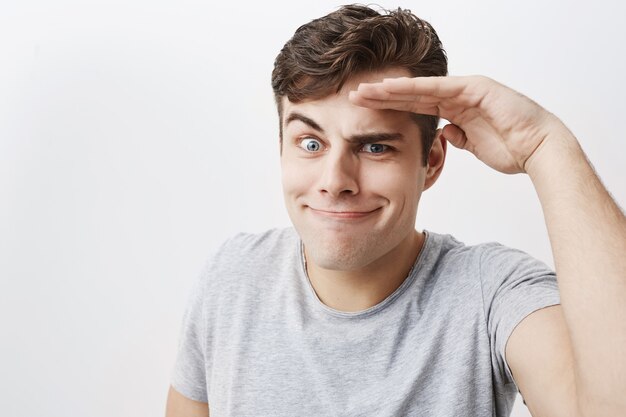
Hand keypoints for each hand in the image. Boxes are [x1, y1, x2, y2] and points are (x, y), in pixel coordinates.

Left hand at [349, 75, 567, 173]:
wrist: (540, 150)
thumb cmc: (512, 149)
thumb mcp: (475, 146)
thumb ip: (458, 138)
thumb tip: (445, 134)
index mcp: (456, 110)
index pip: (415, 107)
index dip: (390, 107)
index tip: (365, 111)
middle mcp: (458, 96)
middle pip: (412, 95)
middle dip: (382, 95)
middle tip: (353, 96)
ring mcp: (466, 89)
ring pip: (420, 88)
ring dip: (391, 89)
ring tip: (364, 91)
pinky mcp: (476, 88)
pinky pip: (439, 88)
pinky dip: (415, 88)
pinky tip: (391, 88)